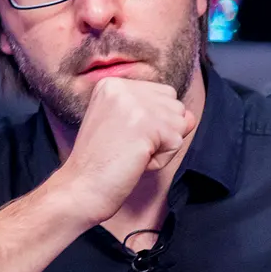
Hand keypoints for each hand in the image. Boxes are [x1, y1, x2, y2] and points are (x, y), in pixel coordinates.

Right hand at [52, 77, 196, 226]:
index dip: (152, 123)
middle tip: (128, 147)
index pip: (161, 94)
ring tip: (132, 154)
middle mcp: (123, 87)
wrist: (80, 187)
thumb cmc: (101, 163)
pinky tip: (136, 162)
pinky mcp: (147, 124)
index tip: (123, 137)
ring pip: (179, 123)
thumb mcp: (125, 126)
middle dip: (161, 132)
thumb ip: (156, 113)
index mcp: (112, 84)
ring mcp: (135, 104)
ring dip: (162, 146)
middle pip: (174, 105)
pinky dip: (162, 159)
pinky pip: (176, 142)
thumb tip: (190, 116)